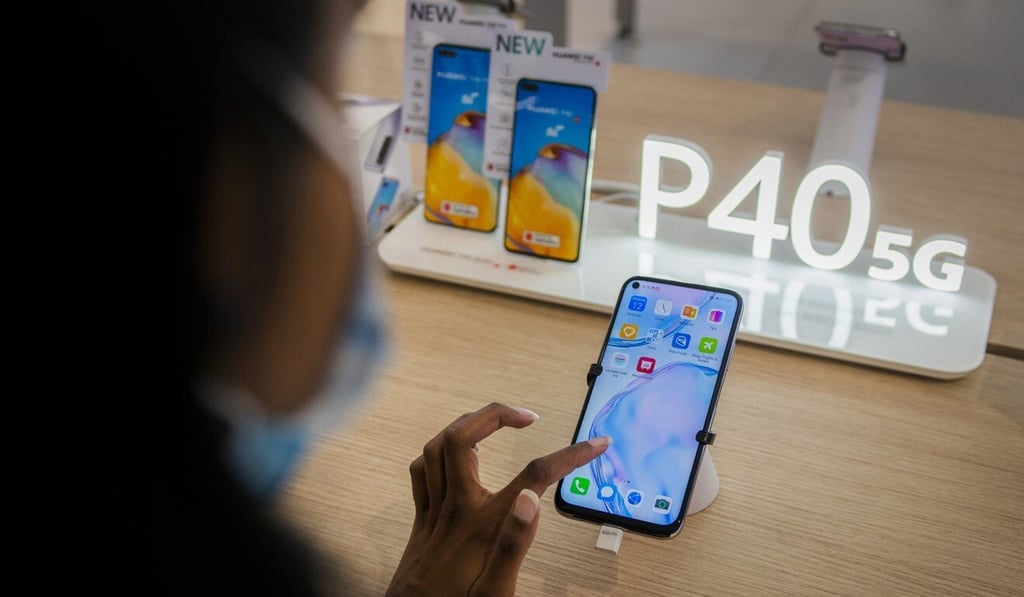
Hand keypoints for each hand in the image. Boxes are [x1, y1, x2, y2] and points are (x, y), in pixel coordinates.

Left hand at [386, 402, 609, 595]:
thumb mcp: (496, 591)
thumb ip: (514, 543)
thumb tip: (533, 499)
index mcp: (481, 523)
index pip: (534, 475)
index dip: (570, 456)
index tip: (597, 444)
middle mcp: (454, 508)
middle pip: (463, 438)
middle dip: (496, 414)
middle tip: (527, 417)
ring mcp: (434, 510)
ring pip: (436, 447)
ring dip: (465, 425)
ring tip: (494, 423)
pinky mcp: (422, 519)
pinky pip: (421, 470)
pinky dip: (437, 452)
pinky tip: (454, 455)